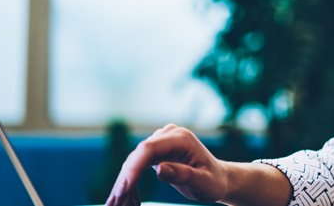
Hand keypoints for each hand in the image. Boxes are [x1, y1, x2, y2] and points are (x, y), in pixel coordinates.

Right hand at [105, 124, 231, 205]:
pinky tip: (125, 199)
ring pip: (134, 161)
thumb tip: (159, 169)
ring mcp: (162, 141)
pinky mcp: (157, 150)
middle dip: (125, 180)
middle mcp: (169, 135)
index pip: (149, 149)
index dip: (134, 168)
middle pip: (138, 155)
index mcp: (181, 139)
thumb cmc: (213, 182)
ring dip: (124, 183)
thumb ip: (183, 174)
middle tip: (115, 204)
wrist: (219, 179)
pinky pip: (138, 165)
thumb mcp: (203, 182)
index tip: (124, 189)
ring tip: (116, 205)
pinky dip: (130, 182)